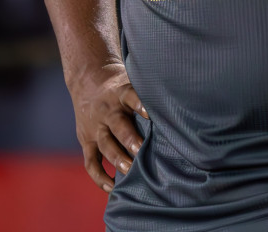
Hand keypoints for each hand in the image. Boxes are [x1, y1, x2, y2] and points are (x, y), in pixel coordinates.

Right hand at [69, 63, 147, 192]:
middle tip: (142, 151)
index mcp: (121, 93)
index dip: (140, 105)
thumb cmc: (120, 89)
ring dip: (117, 158)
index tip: (150, 114)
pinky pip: (90, 161)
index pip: (130, 96)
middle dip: (130, 139)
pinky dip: (99, 176)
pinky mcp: (86, 141)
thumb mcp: (131, 82)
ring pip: (105, 144)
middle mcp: (107, 111)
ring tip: (130, 171)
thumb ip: (148, 96)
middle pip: (118, 125)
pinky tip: (112, 187)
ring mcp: (95, 127)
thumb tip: (180, 111)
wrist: (86, 81)